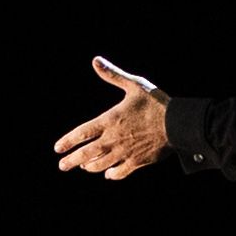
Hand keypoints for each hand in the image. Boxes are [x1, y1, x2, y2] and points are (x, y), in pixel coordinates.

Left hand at [52, 56, 170, 181]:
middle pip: (86, 154)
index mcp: (109, 121)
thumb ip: (113, 75)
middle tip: (62, 166)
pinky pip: (120, 172)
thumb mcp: (134, 85)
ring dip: (90, 167)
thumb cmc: (156, 103)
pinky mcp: (137, 162)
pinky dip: (112, 174)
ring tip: (84, 167)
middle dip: (71, 161)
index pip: (81, 133)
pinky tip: (109, 174)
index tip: (57, 148)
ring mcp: (124, 152)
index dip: (67, 141)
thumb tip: (96, 61)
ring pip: (100, 165)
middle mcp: (113, 139)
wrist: (178, 123)